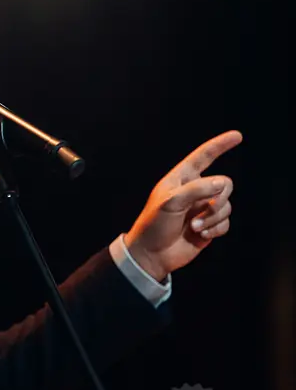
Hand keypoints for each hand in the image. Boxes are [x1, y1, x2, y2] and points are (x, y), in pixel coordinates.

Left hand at [124, 131, 241, 281]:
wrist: (152, 253)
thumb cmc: (154, 224)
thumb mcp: (170, 202)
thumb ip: (196, 189)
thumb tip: (222, 183)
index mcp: (181, 179)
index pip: (203, 157)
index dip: (220, 145)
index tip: (238, 135)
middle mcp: (195, 191)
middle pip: (225, 183)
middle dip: (220, 197)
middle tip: (207, 207)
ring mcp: (202, 208)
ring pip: (227, 205)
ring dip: (213, 218)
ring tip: (194, 227)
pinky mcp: (209, 225)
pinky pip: (226, 223)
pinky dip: (216, 229)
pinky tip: (200, 235)